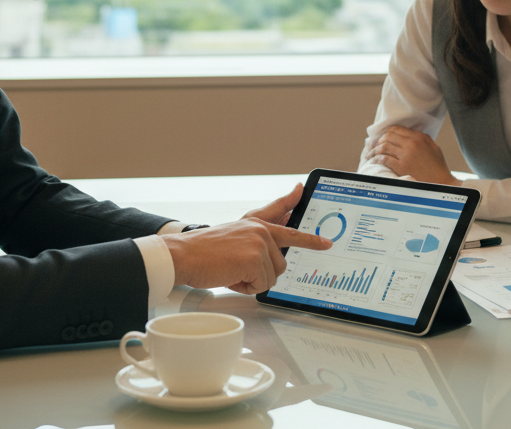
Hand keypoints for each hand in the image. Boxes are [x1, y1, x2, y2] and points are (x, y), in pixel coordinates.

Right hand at [164, 191, 331, 293]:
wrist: (183, 255)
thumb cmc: (203, 251)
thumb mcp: (234, 238)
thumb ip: (257, 240)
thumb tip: (275, 253)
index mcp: (256, 223)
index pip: (288, 224)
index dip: (309, 236)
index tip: (326, 242)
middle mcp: (261, 229)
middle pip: (281, 265)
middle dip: (261, 274)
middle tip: (237, 268)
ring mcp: (260, 242)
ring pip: (273, 277)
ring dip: (252, 281)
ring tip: (231, 270)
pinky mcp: (255, 258)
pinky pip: (262, 285)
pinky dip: (246, 287)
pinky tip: (230, 276)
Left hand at [368, 126, 457, 185]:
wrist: (441, 182)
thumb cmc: (438, 166)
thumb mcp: (433, 147)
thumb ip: (421, 138)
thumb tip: (408, 134)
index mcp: (418, 137)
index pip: (396, 129)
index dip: (386, 132)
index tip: (381, 137)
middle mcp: (411, 143)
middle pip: (387, 136)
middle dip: (378, 140)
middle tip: (373, 146)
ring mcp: (405, 155)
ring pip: (383, 147)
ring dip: (374, 150)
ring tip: (369, 154)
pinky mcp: (401, 166)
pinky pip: (384, 159)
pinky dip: (376, 159)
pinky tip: (373, 161)